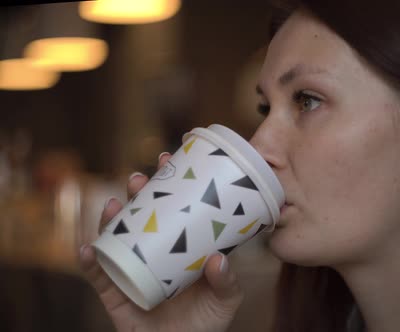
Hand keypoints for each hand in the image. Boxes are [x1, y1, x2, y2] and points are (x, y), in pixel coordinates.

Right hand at [79, 152, 243, 331]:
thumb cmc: (207, 322)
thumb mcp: (225, 300)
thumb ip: (226, 281)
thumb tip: (219, 259)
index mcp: (180, 246)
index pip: (173, 207)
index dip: (168, 183)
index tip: (169, 158)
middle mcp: (153, 250)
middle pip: (140, 215)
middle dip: (137, 193)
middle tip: (140, 179)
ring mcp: (131, 267)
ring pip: (115, 236)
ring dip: (110, 217)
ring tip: (116, 204)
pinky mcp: (114, 292)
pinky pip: (98, 275)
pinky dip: (89, 261)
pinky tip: (87, 249)